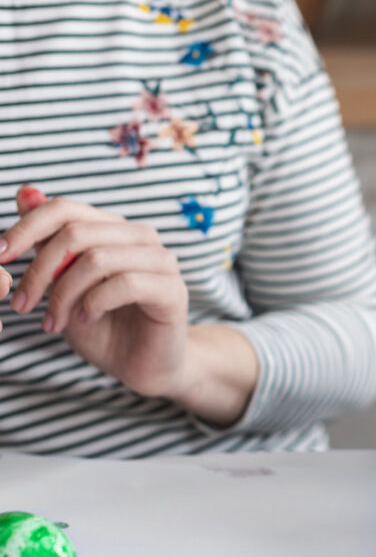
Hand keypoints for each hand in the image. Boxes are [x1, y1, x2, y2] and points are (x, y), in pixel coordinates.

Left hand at [1, 184, 189, 399]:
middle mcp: (140, 237)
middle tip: (22, 306)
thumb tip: (25, 191)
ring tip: (52, 323)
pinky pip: (124, 284)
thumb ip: (47, 242)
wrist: (142, 365)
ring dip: (63, 295)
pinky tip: (85, 319)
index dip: (27, 228)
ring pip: (97, 259)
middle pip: (76, 233)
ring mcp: (161, 261)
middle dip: (39, 271)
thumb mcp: (63, 283)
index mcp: (113, 229)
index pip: (66, 209)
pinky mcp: (172, 290)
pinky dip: (93, 304)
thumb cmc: (103, 325)